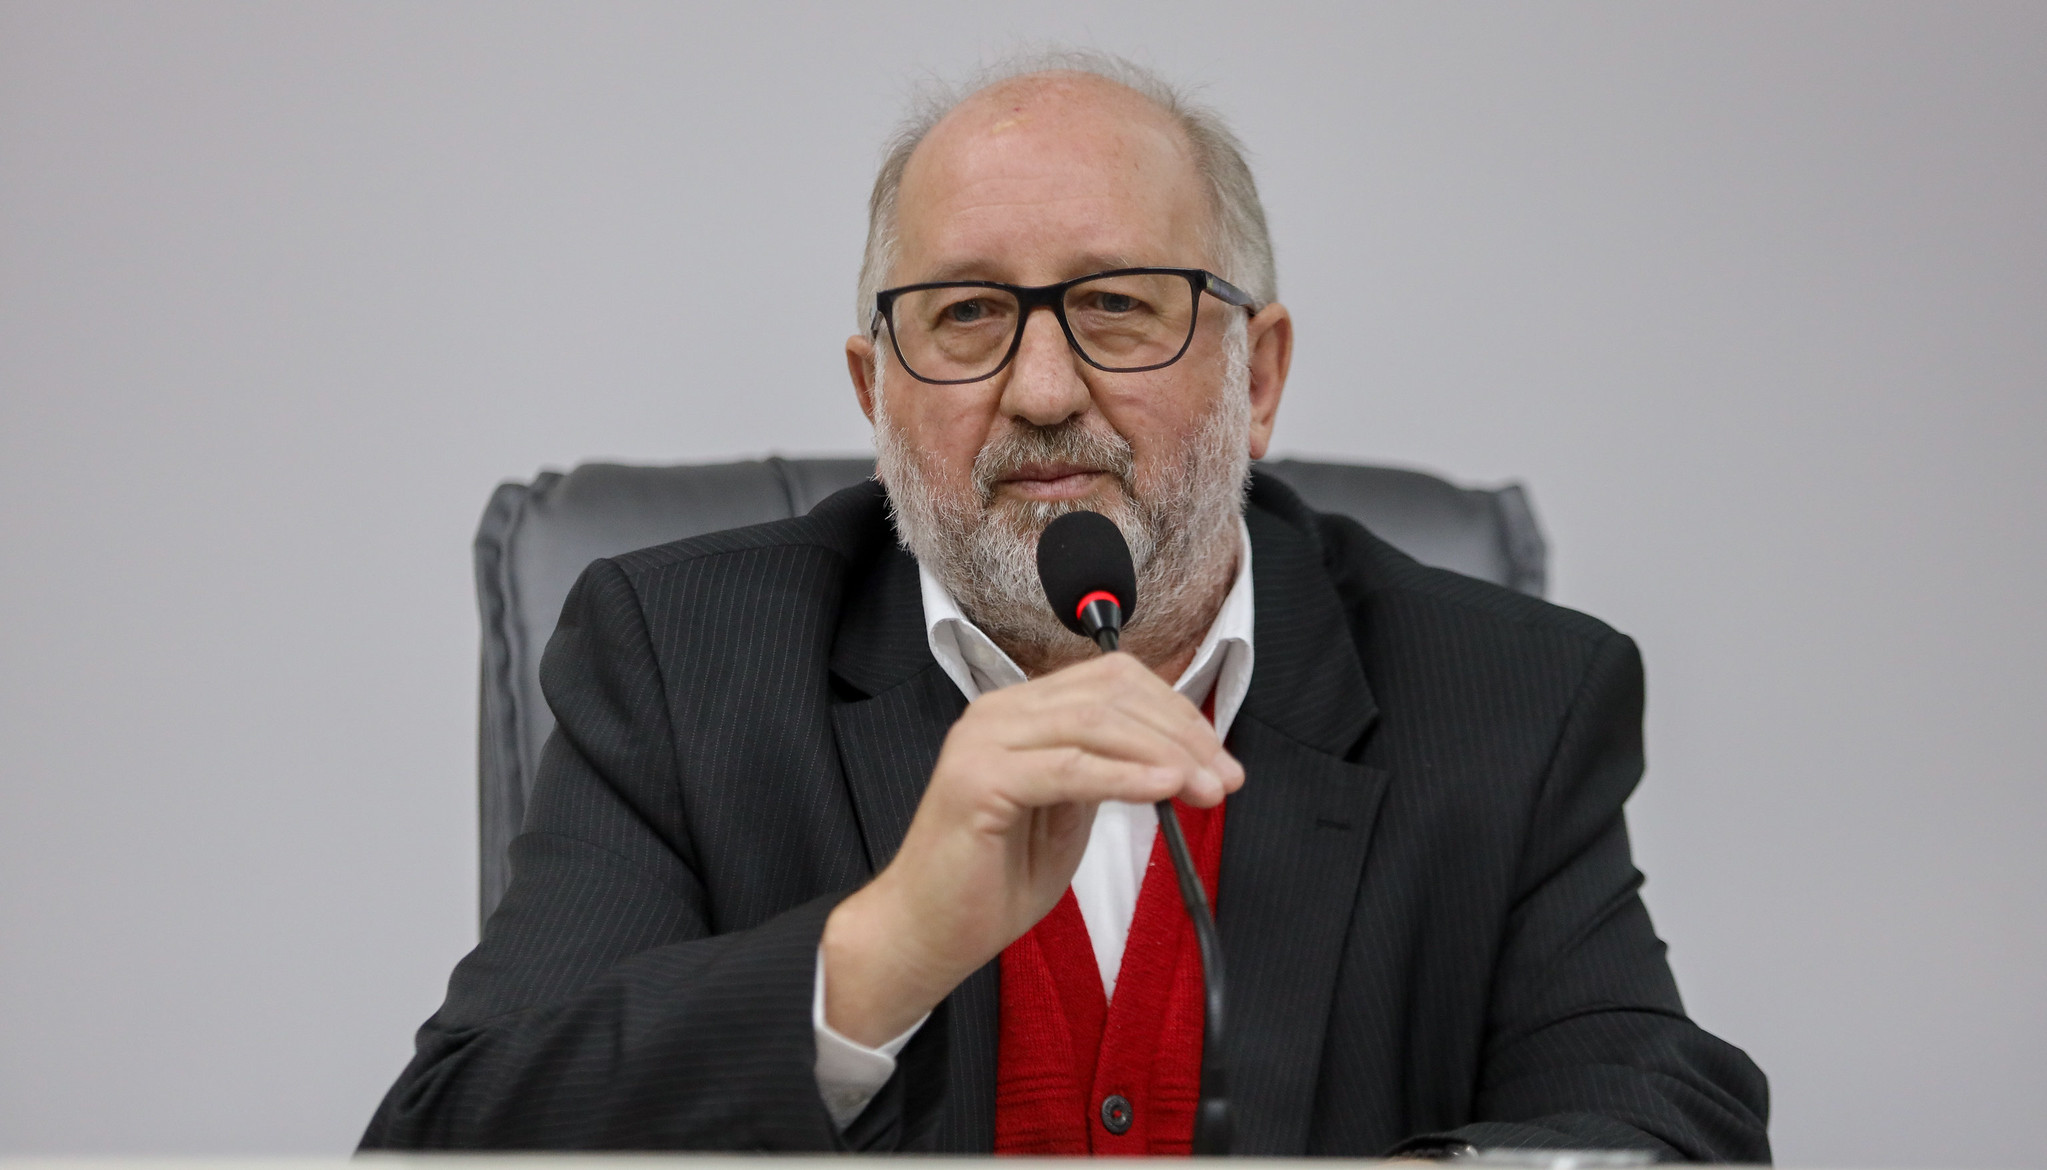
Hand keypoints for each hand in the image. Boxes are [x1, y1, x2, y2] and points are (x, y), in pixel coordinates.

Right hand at [820, 652, 1243, 1045]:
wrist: (926, 931)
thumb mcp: (1066, 813)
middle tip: (1225, 779)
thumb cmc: (992, 880)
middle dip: (1182, 735)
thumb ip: (1106, 772)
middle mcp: (997, 711)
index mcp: (1018, 710)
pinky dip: (1125, 776)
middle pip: (1111, 695)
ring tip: (1207, 789)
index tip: (1217, 756)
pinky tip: (1165, 790)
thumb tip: (1172, 756)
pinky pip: (1070, 769)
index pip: (1112, 680)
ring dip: (1164, 754)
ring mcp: (983, 740)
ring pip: (1096, 723)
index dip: (1174, 711)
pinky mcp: (979, 780)